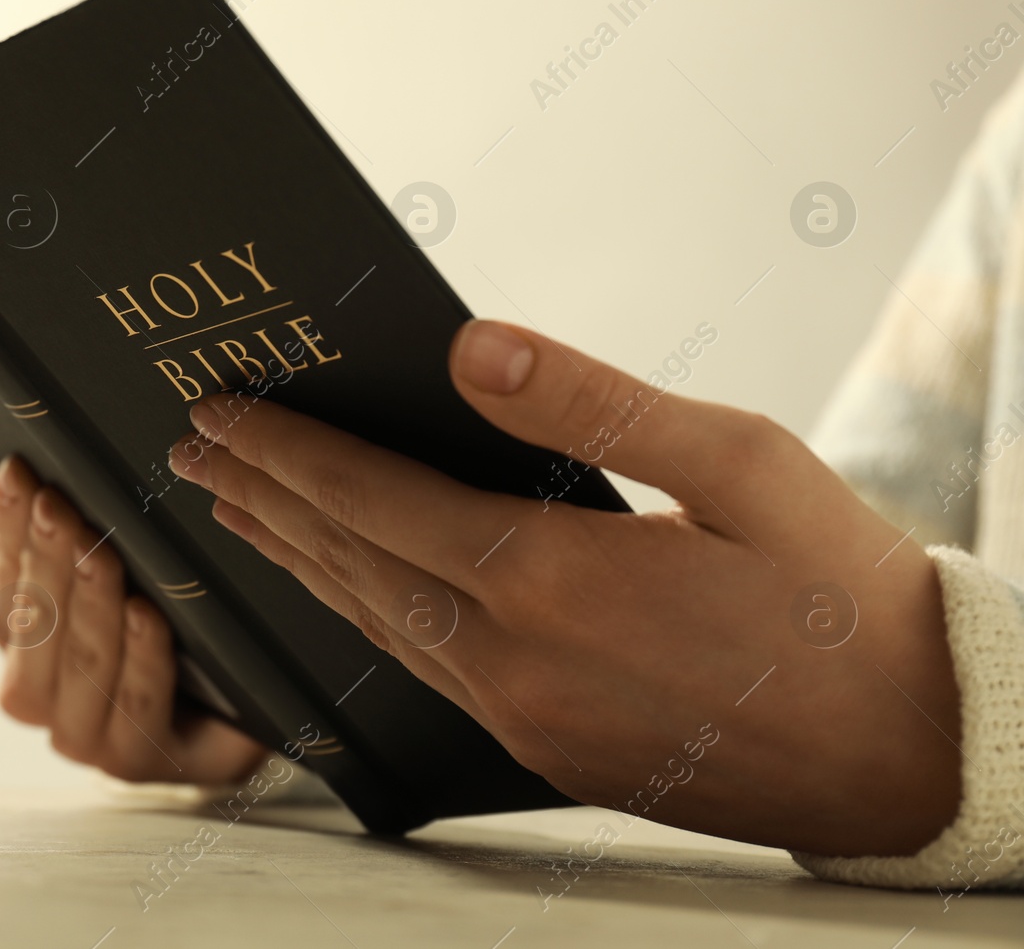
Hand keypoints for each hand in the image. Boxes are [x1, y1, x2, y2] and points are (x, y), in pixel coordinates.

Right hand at [0, 452, 264, 784]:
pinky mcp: (142, 760)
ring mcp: (87, 736)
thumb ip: (35, 526)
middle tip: (59, 507)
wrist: (222, 721)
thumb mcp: (92, 573)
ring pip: (81, 665)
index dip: (8, 527)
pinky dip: (141, 657)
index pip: (5, 579)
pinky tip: (147, 615)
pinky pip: (138, 705)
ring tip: (100, 553)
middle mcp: (39, 696)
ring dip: (89, 606)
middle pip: (35, 625)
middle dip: (47, 562)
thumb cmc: (148, 634)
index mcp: (19, 644)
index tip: (17, 473)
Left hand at [166, 320, 962, 856]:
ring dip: (298, 560)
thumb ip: (591, 404)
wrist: (909, 749)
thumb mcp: (741, 462)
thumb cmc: (839, 589)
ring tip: (236, 512)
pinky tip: (339, 589)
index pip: (375, 502)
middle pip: (350, 565)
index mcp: (556, 581)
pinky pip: (419, 671)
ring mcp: (522, 719)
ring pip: (374, 625)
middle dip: (264, 501)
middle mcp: (516, 662)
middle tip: (192, 455)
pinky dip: (361, 616)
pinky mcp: (541, 751)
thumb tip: (469, 350)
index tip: (217, 411)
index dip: (287, 451)